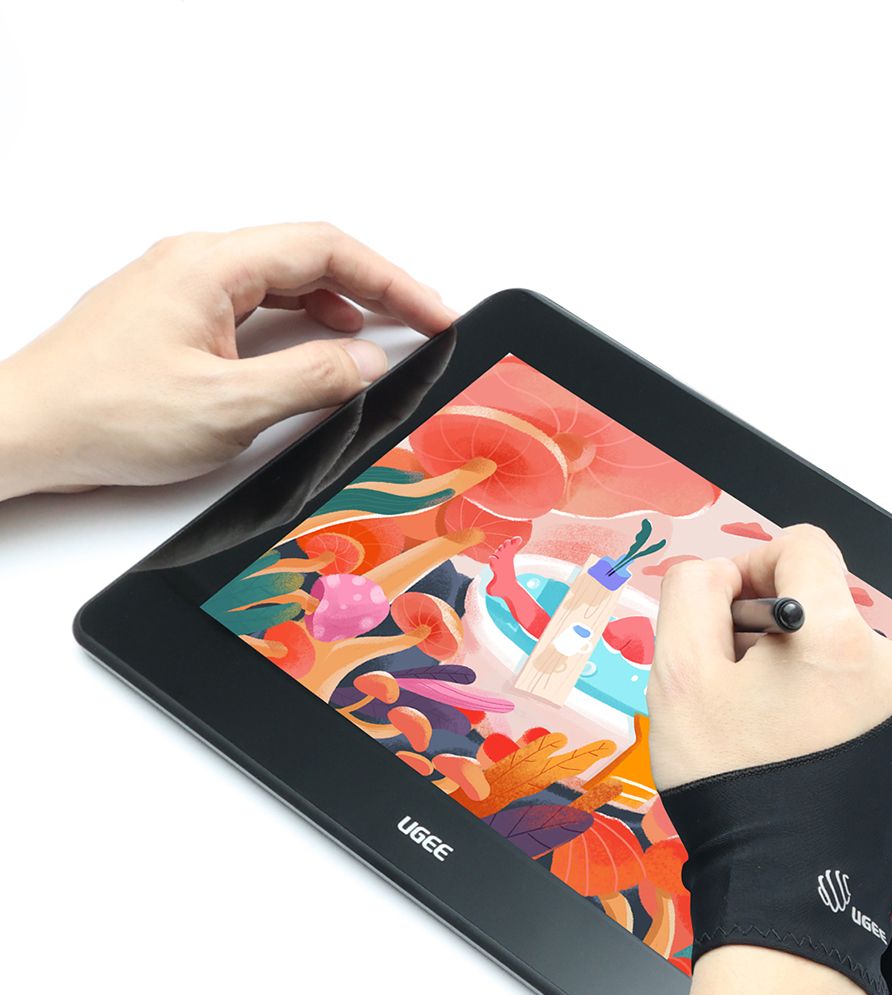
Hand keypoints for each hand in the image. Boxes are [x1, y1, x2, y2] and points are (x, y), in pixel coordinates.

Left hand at [0, 222, 454, 500]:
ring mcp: (185, 288)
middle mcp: (198, 263)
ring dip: (342, 302)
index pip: (327, 249)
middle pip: (310, 254)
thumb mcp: (229, 406)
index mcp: (211, 266)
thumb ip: (311, 380)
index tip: (435, 314)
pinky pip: (258, 303)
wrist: (28, 432)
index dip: (393, 281)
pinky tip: (320, 345)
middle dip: (377, 287)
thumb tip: (370, 363)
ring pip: (285, 277)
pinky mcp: (177, 318)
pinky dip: (303, 320)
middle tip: (425, 322)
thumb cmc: (106, 413)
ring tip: (385, 333)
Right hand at [648, 524, 891, 790]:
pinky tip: (791, 759)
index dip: (752, 565)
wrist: (788, 899)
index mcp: (837, 638)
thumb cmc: (735, 793)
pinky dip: (822, 714)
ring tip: (759, 734)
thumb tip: (718, 573)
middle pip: (817, 608)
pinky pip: (859, 703)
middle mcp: (890, 668)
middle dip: (765, 633)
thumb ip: (691, 596)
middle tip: (729, 688)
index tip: (727, 609)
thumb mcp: (678, 680)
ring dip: (793, 677)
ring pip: (835, 659)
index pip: (803, 547)